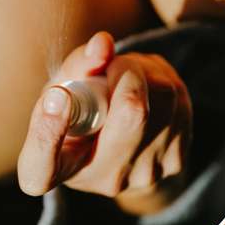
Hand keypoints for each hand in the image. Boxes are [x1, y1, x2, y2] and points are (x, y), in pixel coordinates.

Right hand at [17, 31, 190, 207]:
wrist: (128, 158)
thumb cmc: (83, 118)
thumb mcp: (64, 94)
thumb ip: (76, 68)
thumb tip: (104, 45)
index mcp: (62, 169)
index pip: (43, 167)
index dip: (48, 132)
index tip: (57, 96)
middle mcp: (107, 180)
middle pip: (132, 113)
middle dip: (127, 71)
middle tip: (113, 65)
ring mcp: (147, 174)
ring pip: (166, 97)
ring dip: (148, 71)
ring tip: (130, 74)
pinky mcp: (177, 161)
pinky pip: (181, 101)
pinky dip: (165, 79)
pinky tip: (149, 87)